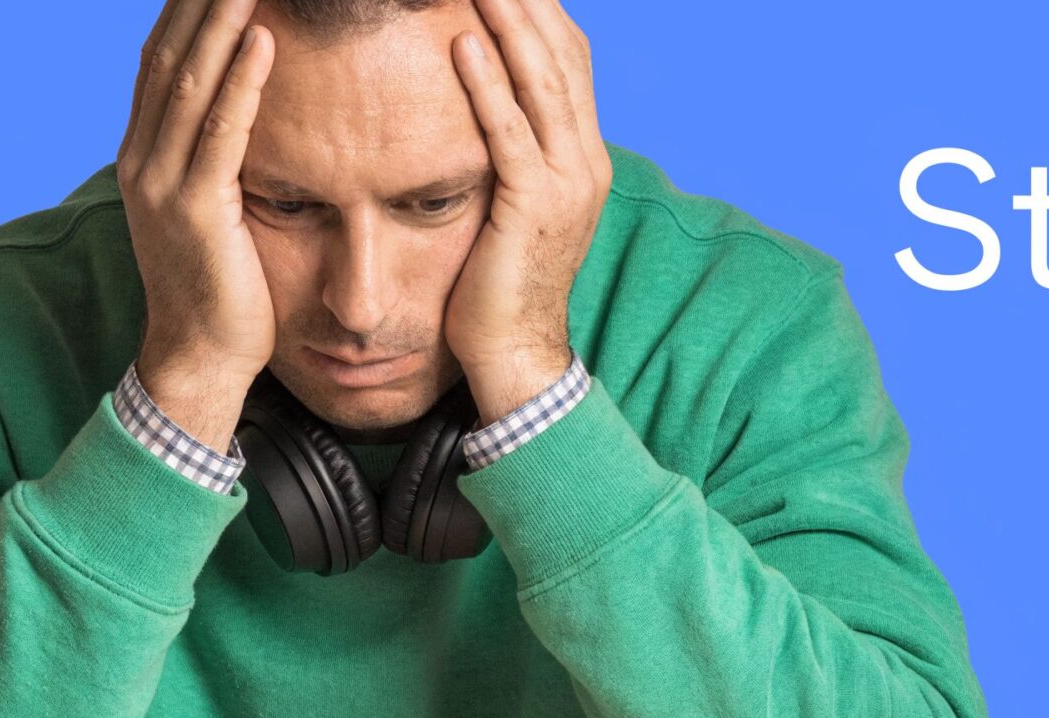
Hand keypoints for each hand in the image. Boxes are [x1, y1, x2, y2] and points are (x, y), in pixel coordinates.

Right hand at [118, 0, 277, 449]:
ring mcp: (161, 183)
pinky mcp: (193, 211)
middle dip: (200, 1)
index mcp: (144, 153)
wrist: (199, 359)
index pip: (162, 59)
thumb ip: (215, 162)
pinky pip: (220, 132)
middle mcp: (141, 157)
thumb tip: (242, 121)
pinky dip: (241, 82)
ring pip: (190, 81)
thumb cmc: (223, 287)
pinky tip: (264, 39)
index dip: (185, 11)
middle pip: (168, 53)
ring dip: (223, 20)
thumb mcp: (211, 210)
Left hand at [444, 0, 611, 414]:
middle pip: (563, 55)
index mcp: (585, 155)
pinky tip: (461, 42)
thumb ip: (514, 152)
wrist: (516, 352)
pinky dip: (487, 85)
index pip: (571, 59)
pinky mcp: (532, 207)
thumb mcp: (516, 203)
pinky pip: (510, 132)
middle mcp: (586, 161)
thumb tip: (483, 105)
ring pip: (541, 82)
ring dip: (509, 23)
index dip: (542, 12)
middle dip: (527, 2)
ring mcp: (567, 183)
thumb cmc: (499, 280)